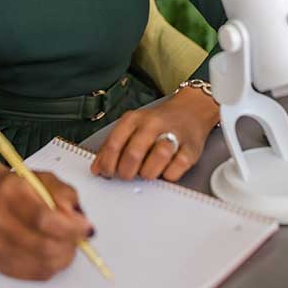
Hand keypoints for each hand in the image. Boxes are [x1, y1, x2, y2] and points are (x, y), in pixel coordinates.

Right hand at [0, 168, 94, 280]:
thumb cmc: (19, 186)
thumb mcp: (45, 179)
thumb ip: (65, 195)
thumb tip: (79, 220)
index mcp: (11, 194)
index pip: (44, 219)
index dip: (71, 228)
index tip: (87, 228)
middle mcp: (0, 221)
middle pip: (44, 246)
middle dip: (71, 244)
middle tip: (79, 236)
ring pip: (44, 264)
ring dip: (64, 256)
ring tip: (67, 242)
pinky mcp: (0, 263)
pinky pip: (37, 274)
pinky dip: (53, 265)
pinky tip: (53, 250)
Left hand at [91, 87, 219, 182]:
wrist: (190, 111)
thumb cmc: (156, 124)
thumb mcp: (130, 127)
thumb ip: (112, 146)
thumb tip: (97, 168)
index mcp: (134, 119)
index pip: (114, 143)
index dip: (108, 164)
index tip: (108, 173)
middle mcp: (153, 124)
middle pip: (134, 152)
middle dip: (127, 171)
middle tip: (127, 176)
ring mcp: (174, 134)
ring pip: (159, 155)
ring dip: (148, 172)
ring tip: (146, 174)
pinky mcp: (191, 148)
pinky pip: (179, 166)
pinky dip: (169, 174)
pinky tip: (165, 172)